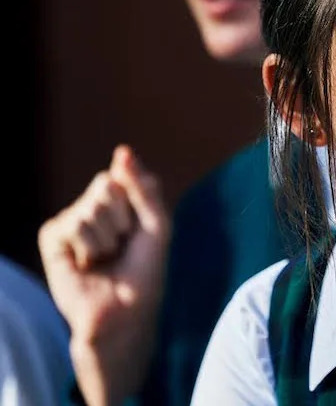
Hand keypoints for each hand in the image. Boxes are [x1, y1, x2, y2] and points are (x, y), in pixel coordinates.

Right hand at [38, 145, 170, 405]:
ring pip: (90, 208)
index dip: (137, 205)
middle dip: (123, 219)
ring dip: (107, 238)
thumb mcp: (157, 224)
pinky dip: (87, 247)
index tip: (140, 229)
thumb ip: (143, 186)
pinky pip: (71, 225)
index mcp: (119, 199)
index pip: (124, 175)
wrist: (125, 311)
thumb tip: (122, 150)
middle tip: (123, 245)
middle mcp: (93, 205)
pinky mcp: (51, 238)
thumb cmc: (145, 270)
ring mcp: (71, 220)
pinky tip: (86, 263)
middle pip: (105, 185)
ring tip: (106, 258)